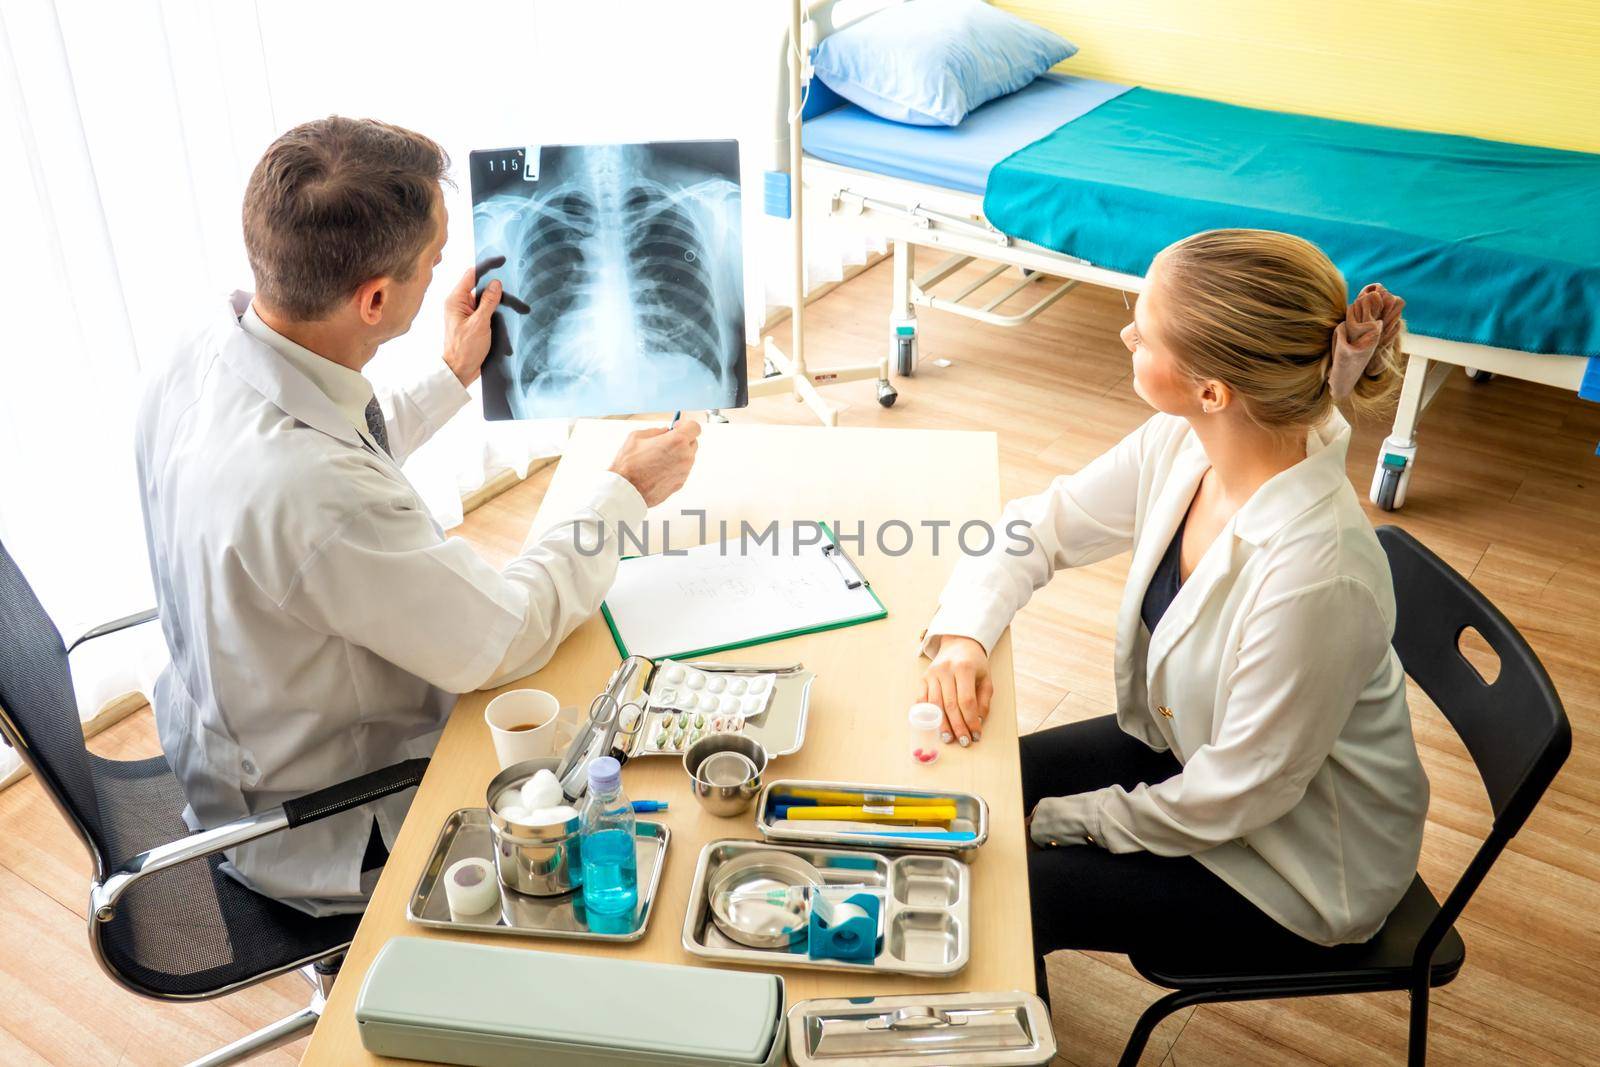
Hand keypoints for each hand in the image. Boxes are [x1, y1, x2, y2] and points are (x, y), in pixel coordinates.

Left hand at [441, 257, 508, 386]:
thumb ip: (488, 302)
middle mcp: (459, 304)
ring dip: (499, 303)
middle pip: (481, 287)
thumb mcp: (479, 324)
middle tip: (514, 289)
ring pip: (486, 300)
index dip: (487, 266)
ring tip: (515, 307)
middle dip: (497, 288)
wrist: (459, 371)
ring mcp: (466, 313)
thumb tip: (496, 283)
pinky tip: (507, 316)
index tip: (501, 260)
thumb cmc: (464, 350)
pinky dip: (496, 312)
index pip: (471, 275)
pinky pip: (486, 311)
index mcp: (455, 300)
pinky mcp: (473, 323)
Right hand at [608, 420, 701, 506]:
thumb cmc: (629, 464)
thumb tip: (664, 431)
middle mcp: (685, 456)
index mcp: (676, 441)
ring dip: (678, 455)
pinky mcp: (680, 483)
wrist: (625, 490)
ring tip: (658, 458)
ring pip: (688, 458)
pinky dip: (674, 468)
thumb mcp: (637, 437)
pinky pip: (682, 471)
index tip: (677, 427)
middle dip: (682, 440)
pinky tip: (658, 470)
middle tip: (666, 442)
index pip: (695, 427)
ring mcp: (684, 472)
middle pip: (693, 442)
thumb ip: (656, 431)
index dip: (686, 425)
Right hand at [918, 635, 991, 745]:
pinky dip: (926, 714)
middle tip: (963, 741)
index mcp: (964, 668)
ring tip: (948, 738)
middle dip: (957, 726)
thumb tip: (978, 721)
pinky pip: (922, 699)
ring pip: (935, 704)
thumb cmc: (974, 664)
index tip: (975, 734)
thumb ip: (984, 700)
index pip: (967, 700)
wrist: (958, 644)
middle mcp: (946, 670)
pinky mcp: (923, 678)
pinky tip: (932, 725)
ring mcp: (932, 674)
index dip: (971, 720)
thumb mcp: (986, 678)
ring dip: (942, 724)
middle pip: (950, 705)